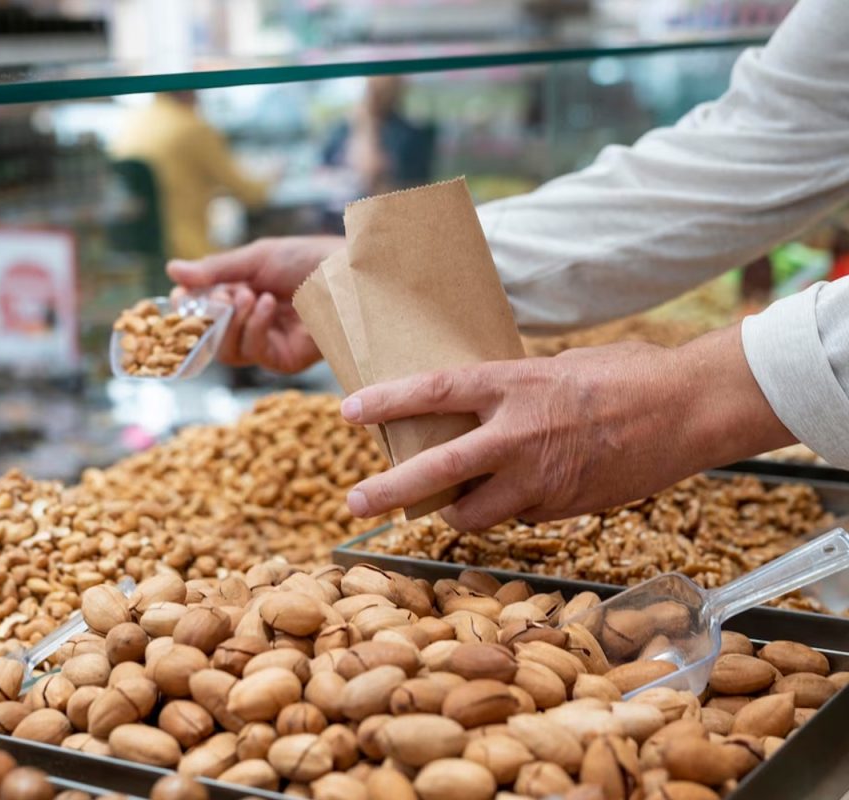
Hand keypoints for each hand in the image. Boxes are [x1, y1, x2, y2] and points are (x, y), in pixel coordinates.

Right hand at [168, 236, 343, 372]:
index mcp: (240, 297)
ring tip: (248, 295)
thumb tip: (171, 270)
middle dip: (209, 317)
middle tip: (220, 295)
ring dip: (232, 322)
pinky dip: (254, 328)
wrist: (347, 273)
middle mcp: (251, 324)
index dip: (186, 309)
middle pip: (209, 337)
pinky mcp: (285, 359)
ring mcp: (267, 344)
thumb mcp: (256, 258)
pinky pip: (254, 353)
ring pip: (228, 351)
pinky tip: (266, 305)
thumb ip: (215, 270)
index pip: (201, 313)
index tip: (179, 297)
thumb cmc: (307, 260)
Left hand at [340, 324, 794, 529]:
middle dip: (390, 490)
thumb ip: (515, 388)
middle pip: (438, 470)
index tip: (348, 411)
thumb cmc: (627, 375)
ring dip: (453, 512)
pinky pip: (520, 517)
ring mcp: (543, 479)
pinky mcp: (565, 508)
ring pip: (475, 513)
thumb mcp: (559, 365)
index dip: (386, 401)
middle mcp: (520, 435)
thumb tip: (481, 404)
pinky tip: (518, 494)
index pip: (434, 391)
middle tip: (354, 501)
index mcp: (515, 385)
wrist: (688, 411)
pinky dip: (508, 510)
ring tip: (442, 505)